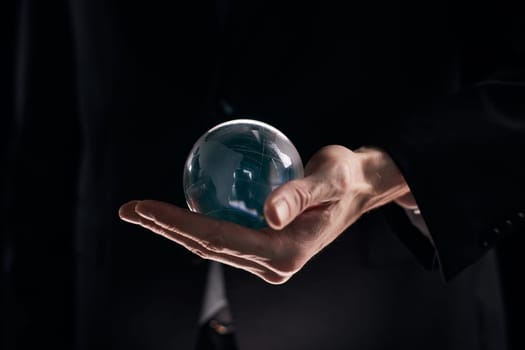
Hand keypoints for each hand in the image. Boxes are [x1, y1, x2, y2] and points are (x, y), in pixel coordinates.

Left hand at [119, 145, 410, 283]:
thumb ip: (299, 195)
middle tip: (128, 210)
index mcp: (286, 253)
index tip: (141, 207)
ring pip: (213, 247)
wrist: (359, 188)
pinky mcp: (267, 251)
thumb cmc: (346, 177)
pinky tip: (178, 212)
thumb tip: (267, 215)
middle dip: (166, 229)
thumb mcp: (329, 177)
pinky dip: (198, 226)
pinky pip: (225, 239)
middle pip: (208, 248)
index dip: (176, 224)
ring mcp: (270, 261)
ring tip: (142, 212)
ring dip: (176, 229)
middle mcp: (274, 265)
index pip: (218, 239)